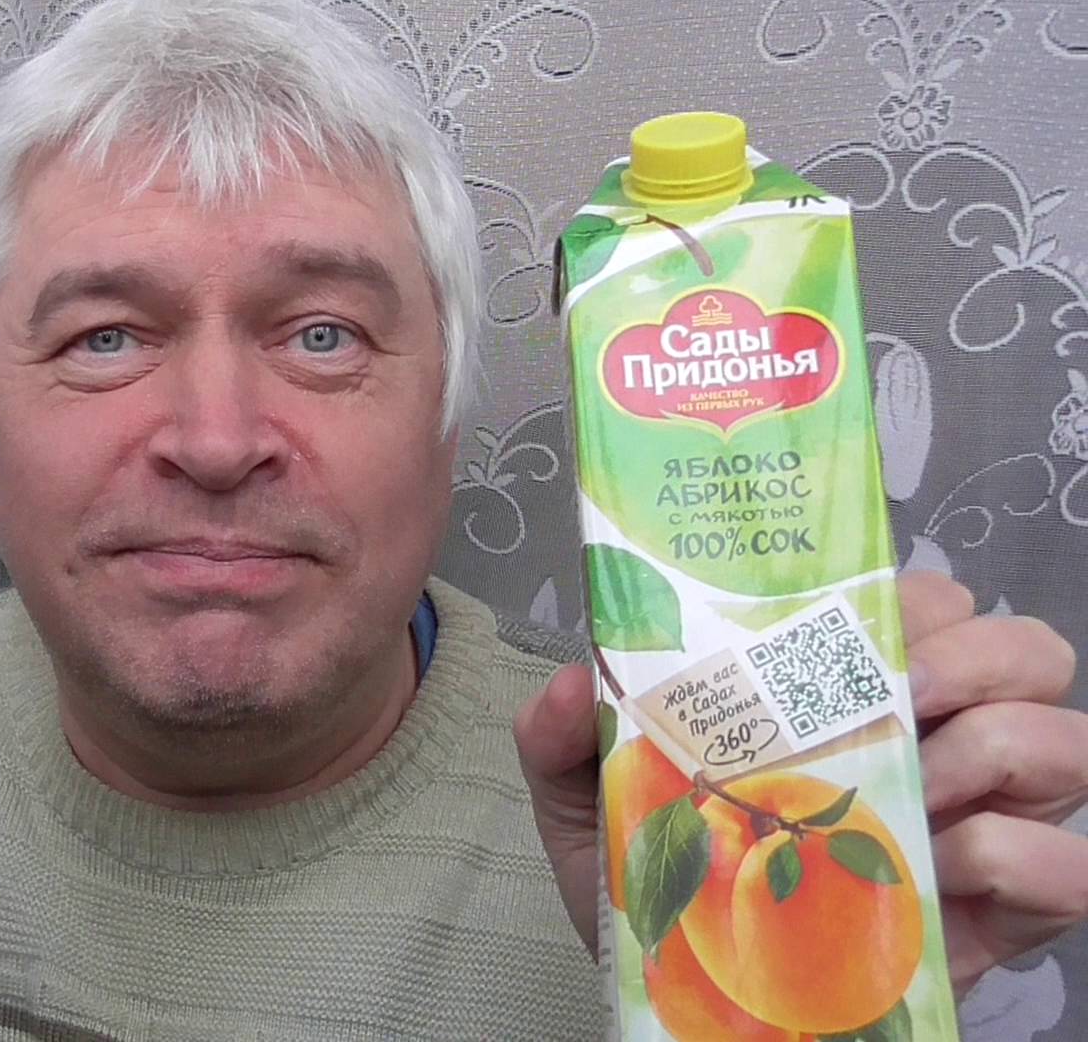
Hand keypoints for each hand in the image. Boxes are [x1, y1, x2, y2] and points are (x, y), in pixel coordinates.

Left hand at [515, 570, 1085, 992]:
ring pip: (1066, 742)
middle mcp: (933, 744)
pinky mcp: (1006, 914)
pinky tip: (946, 869)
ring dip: (1004, 746)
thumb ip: (560, 734)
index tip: (844, 627)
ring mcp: (981, 824)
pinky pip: (1069, 869)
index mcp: (845, 697)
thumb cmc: (658, 886)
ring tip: (922, 787)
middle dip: (975, 655)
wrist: (685, 1007)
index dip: (906, 596)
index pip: (922, 602)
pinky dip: (1025, 856)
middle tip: (901, 696)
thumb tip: (579, 679)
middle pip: (1020, 650)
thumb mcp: (586, 803)